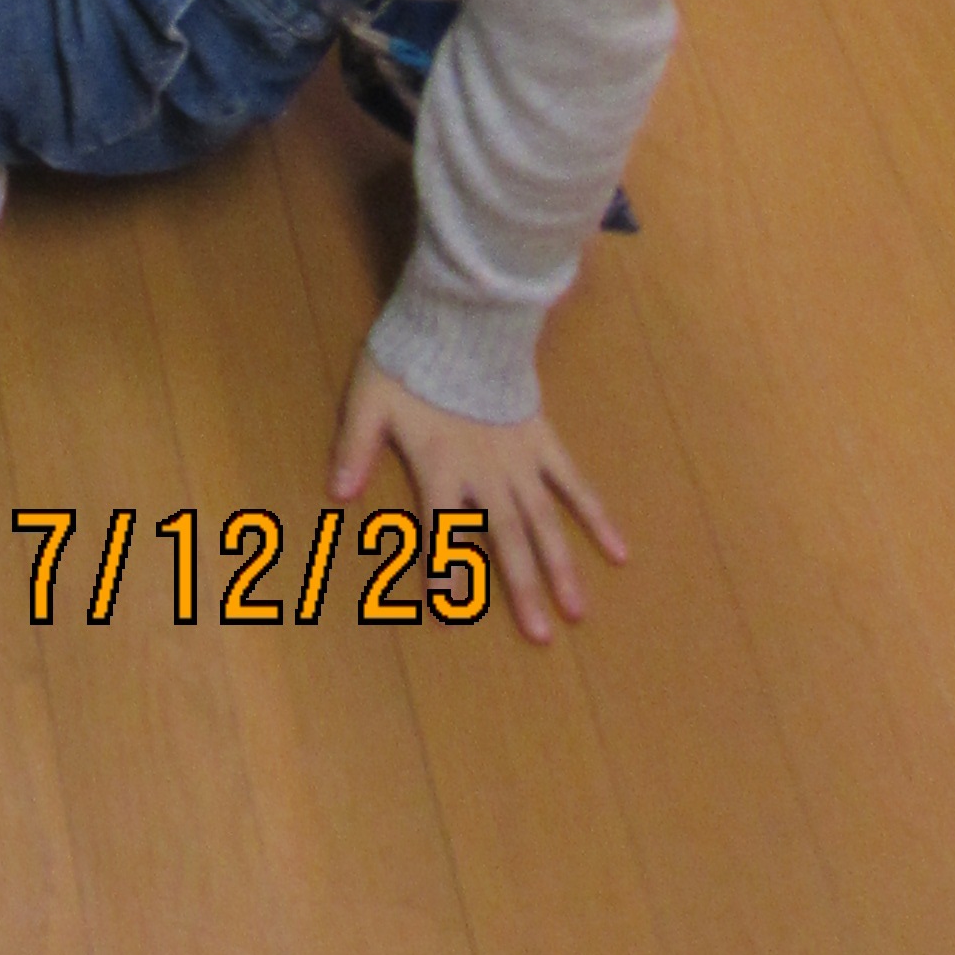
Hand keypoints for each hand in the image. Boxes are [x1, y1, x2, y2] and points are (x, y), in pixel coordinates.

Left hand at [331, 352, 624, 646]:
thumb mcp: (369, 398)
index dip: (445, 571)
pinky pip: (574, 482)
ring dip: (561, 566)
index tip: (451, 614)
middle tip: (541, 636)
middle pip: (506, 537)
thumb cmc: (411, 360)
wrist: (460, 318)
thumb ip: (354, 446)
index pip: (442, 531)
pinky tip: (618, 550)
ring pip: (544, 521)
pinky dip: (596, 515)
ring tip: (578, 611)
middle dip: (522, 587)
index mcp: (441, 467)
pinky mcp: (544, 440)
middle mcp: (485, 473)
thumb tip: (336, 493)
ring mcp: (520, 459)